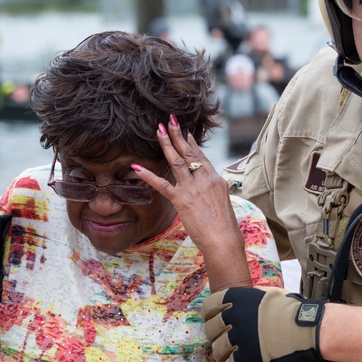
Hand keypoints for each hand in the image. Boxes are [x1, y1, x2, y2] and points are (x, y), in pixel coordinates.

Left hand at [134, 115, 246, 283]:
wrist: (224, 240)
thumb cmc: (225, 228)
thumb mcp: (223, 205)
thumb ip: (214, 194)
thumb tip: (208, 194)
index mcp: (216, 180)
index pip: (202, 157)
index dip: (192, 144)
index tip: (185, 132)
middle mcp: (205, 180)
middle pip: (189, 153)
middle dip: (178, 135)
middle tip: (169, 120)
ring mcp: (193, 189)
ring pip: (177, 161)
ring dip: (166, 144)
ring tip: (158, 130)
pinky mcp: (182, 200)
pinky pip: (162, 185)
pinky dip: (148, 175)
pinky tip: (136, 166)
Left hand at [203, 287, 322, 361]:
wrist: (307, 328)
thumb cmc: (292, 310)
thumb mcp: (267, 293)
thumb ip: (249, 298)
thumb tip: (242, 299)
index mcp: (236, 298)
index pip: (209, 306)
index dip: (210, 316)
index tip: (213, 321)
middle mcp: (233, 317)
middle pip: (211, 330)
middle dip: (215, 336)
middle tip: (221, 341)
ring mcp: (238, 338)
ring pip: (217, 350)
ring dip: (221, 355)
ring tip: (226, 358)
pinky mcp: (245, 358)